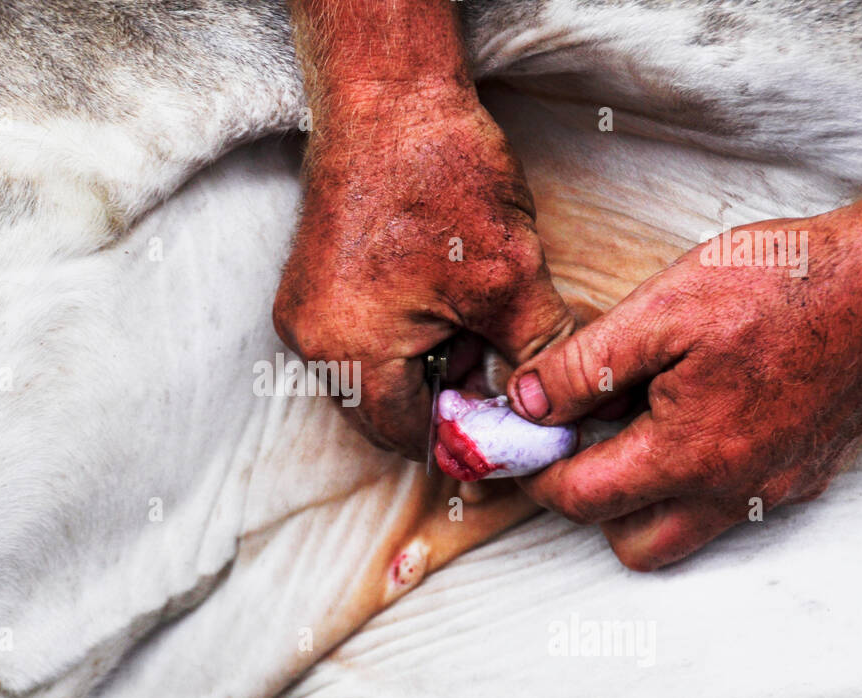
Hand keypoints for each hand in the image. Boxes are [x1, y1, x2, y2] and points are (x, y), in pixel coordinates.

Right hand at [274, 91, 573, 457]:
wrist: (389, 94)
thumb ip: (535, 354)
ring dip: (422, 371)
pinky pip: (354, 342)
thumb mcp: (511, 276)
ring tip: (471, 326)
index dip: (466, 440)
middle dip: (442, 405)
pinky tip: (440, 303)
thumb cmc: (441, 176)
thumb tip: (559, 401)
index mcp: (351, 350)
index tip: (508, 434)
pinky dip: (399, 340)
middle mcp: (312, 341)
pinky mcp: (307, 286)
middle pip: (382, 414)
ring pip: (370, 378)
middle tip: (495, 375)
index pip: (409, 437)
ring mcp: (302, 313)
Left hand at [506, 161, 861, 569]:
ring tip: (629, 428)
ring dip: (642, 500)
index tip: (520, 445)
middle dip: (588, 503)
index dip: (535, 474)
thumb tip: (526, 401)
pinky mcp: (805, 474)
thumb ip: (584, 365)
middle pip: (630, 542)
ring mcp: (776, 488)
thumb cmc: (784, 283)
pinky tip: (688, 419)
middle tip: (572, 445)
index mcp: (689, 453)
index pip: (582, 498)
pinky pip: (731, 505)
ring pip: (683, 533)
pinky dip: (693, 482)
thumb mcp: (662, 309)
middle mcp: (735, 489)